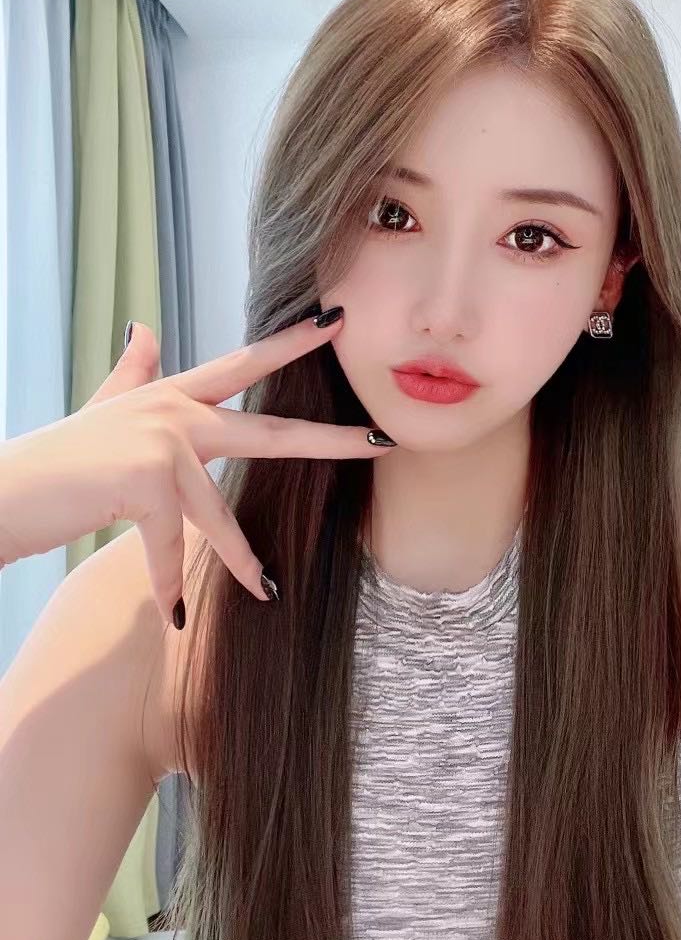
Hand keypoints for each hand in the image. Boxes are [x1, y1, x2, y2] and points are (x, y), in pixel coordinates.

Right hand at [0, 309, 393, 624]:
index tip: (336, 322)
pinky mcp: (144, 484)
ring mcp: (161, 446)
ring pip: (219, 513)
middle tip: (382, 440)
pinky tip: (175, 617)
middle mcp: (174, 415)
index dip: (291, 342)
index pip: (244, 365)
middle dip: (329, 440)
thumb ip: (133, 373)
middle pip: (268, 431)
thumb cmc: (57, 461)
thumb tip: (142, 327)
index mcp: (171, 397)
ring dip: (241, 560)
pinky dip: (168, 585)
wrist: (3, 491)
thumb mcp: (103, 409)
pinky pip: (170, 548)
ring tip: (268, 591)